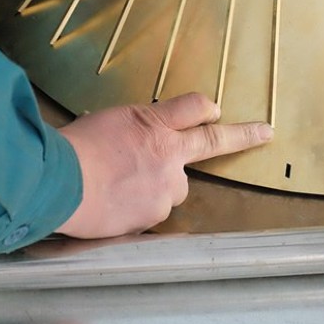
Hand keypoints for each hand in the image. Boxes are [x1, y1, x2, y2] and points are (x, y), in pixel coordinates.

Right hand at [56, 92, 273, 238]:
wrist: (58, 182)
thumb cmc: (73, 148)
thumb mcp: (107, 122)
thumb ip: (136, 130)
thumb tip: (141, 139)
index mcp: (153, 123)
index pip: (193, 108)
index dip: (206, 108)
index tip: (217, 111)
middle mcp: (169, 153)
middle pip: (211, 141)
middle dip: (243, 135)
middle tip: (265, 133)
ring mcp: (166, 186)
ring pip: (173, 187)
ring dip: (157, 185)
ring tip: (119, 186)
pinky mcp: (155, 215)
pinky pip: (153, 211)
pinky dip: (138, 208)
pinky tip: (112, 205)